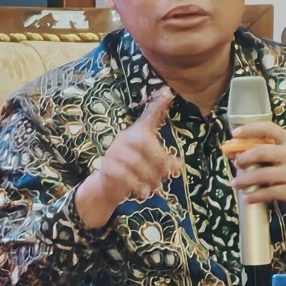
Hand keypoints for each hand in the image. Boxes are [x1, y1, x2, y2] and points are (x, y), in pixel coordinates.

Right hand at [75, 88, 182, 227]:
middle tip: (166, 175)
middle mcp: (125, 137)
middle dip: (159, 161)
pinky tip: (143, 192)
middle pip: (144, 142)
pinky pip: (123, 174)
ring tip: (155, 187)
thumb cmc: (135, 170)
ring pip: (135, 161)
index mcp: (137, 133)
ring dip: (148, 177)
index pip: (149, 117)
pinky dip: (136, 185)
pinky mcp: (106, 166)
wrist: (109, 186)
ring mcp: (114, 151)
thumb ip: (165, 161)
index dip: (158, 105)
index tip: (169, 93)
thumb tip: (178, 165)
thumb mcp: (151, 163)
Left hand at [229, 121, 285, 224]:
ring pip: (262, 175)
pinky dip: (255, 196)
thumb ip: (272, 151)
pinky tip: (247, 198)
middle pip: (261, 152)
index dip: (250, 129)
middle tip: (236, 164)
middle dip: (243, 158)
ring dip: (245, 180)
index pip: (269, 128)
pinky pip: (268, 193)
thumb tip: (241, 152)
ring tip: (236, 184)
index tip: (235, 133)